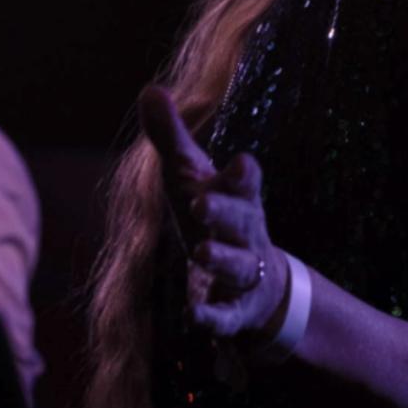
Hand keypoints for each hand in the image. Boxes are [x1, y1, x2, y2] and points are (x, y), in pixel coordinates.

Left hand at [139, 84, 287, 340]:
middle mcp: (244, 233)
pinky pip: (227, 317)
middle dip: (223, 212)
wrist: (258, 282)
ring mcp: (243, 272)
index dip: (242, 174)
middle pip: (239, 221)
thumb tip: (150, 89)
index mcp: (236, 198)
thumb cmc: (216, 214)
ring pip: (237, 266)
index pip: (245, 182)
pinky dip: (213, 318)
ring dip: (219, 259)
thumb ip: (171, 137)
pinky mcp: (236, 310)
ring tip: (200, 253)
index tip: (239, 163)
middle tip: (200, 205)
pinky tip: (195, 316)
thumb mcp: (192, 175)